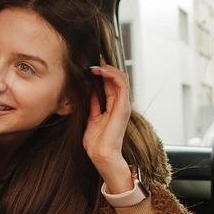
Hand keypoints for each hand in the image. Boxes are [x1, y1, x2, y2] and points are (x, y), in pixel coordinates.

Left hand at [84, 59, 132, 186]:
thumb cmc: (96, 143)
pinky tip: (102, 71)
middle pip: (116, 79)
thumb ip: (93, 105)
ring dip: (108, 69)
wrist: (101, 155)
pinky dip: (112, 75)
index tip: (92, 65)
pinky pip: (121, 85)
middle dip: (106, 67)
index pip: (110, 85)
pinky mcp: (123, 106)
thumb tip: (89, 91)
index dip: (102, 73)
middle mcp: (120, 105)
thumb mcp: (91, 118)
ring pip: (121, 78)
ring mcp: (123, 105)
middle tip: (95, 58)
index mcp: (113, 107)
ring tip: (97, 65)